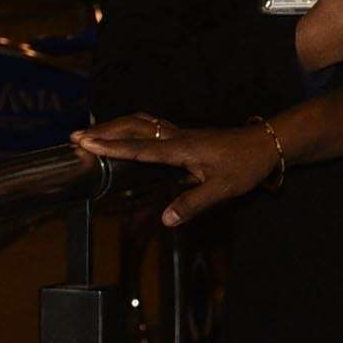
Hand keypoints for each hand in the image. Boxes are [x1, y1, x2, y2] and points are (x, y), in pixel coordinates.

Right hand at [75, 114, 278, 227]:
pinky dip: (130, 127)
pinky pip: (150, 126)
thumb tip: (165, 219)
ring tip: (92, 132)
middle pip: (133, 127)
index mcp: (181, 148)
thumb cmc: (245, 166)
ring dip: (115, 125)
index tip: (86, 142)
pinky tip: (124, 134)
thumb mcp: (222, 189)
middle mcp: (176, 137)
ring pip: (141, 122)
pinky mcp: (184, 135)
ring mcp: (180, 134)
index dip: (111, 146)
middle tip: (76, 136)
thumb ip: (192, 203)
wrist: (266, 144)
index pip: (139, 148)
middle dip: (104, 130)